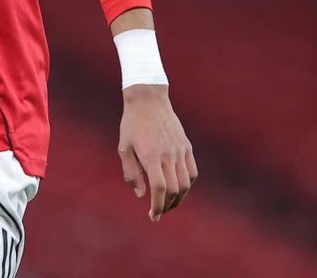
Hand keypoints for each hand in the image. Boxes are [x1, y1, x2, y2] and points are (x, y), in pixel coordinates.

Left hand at [117, 84, 196, 221]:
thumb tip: (141, 195)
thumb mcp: (124, 147)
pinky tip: (179, 189)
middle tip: (159, 212)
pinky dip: (188, 184)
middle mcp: (168, 155)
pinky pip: (192, 172)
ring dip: (179, 198)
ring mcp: (180, 151)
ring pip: (186, 184)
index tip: (153, 216)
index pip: (159, 188)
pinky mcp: (187, 147)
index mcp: (151, 155)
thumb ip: (131, 172)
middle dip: (167, 205)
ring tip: (169, 204)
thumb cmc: (132, 124)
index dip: (157, 205)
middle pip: (174, 190)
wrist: (148, 100)